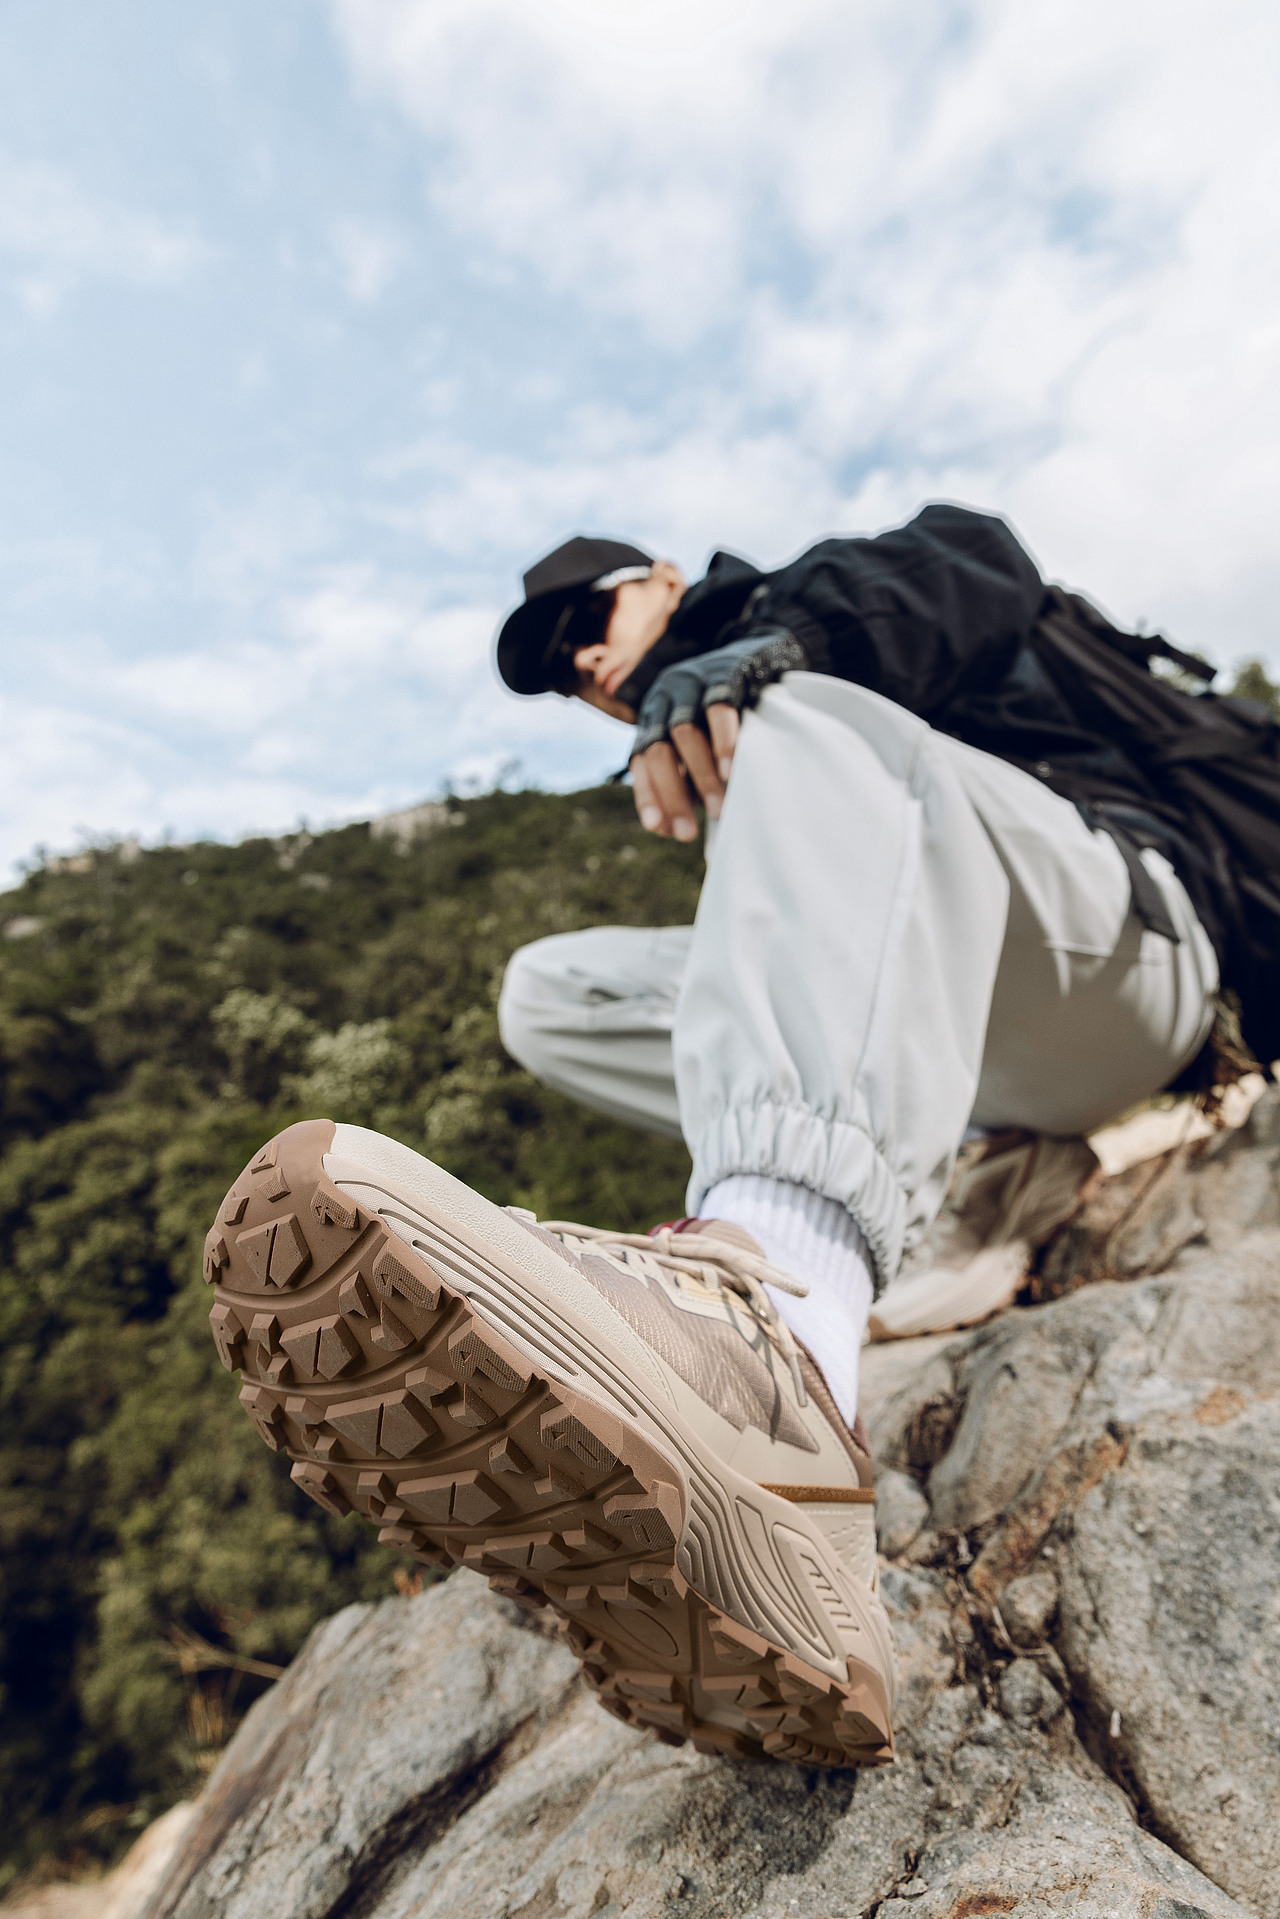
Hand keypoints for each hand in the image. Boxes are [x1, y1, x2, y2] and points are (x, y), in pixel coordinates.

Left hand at [629, 632, 806, 837]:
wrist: (760, 654)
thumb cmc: (726, 713)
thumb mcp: (699, 745)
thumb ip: (683, 778)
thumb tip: (666, 829)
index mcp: (653, 715)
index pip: (641, 759)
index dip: (647, 795)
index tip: (661, 829)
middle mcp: (665, 696)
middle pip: (657, 749)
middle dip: (672, 795)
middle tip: (689, 833)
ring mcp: (692, 681)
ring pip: (684, 732)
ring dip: (700, 776)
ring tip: (718, 809)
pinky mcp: (724, 673)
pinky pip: (718, 709)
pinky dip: (722, 743)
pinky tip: (731, 771)